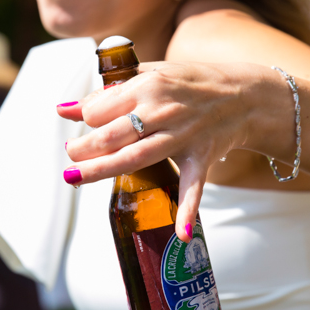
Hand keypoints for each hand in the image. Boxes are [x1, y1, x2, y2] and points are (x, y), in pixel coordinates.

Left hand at [57, 61, 257, 240]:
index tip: (83, 125)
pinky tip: (180, 234)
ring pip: (136, 158)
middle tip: (70, 157)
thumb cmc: (191, 83)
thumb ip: (109, 91)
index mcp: (148, 86)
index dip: (86, 117)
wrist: (244, 96)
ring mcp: (183, 137)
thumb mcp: (151, 74)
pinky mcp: (201, 158)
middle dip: (83, 148)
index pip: (101, 108)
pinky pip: (193, 187)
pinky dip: (188, 210)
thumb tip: (65, 110)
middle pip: (111, 135)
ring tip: (75, 177)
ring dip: (102, 170)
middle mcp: (163, 111)